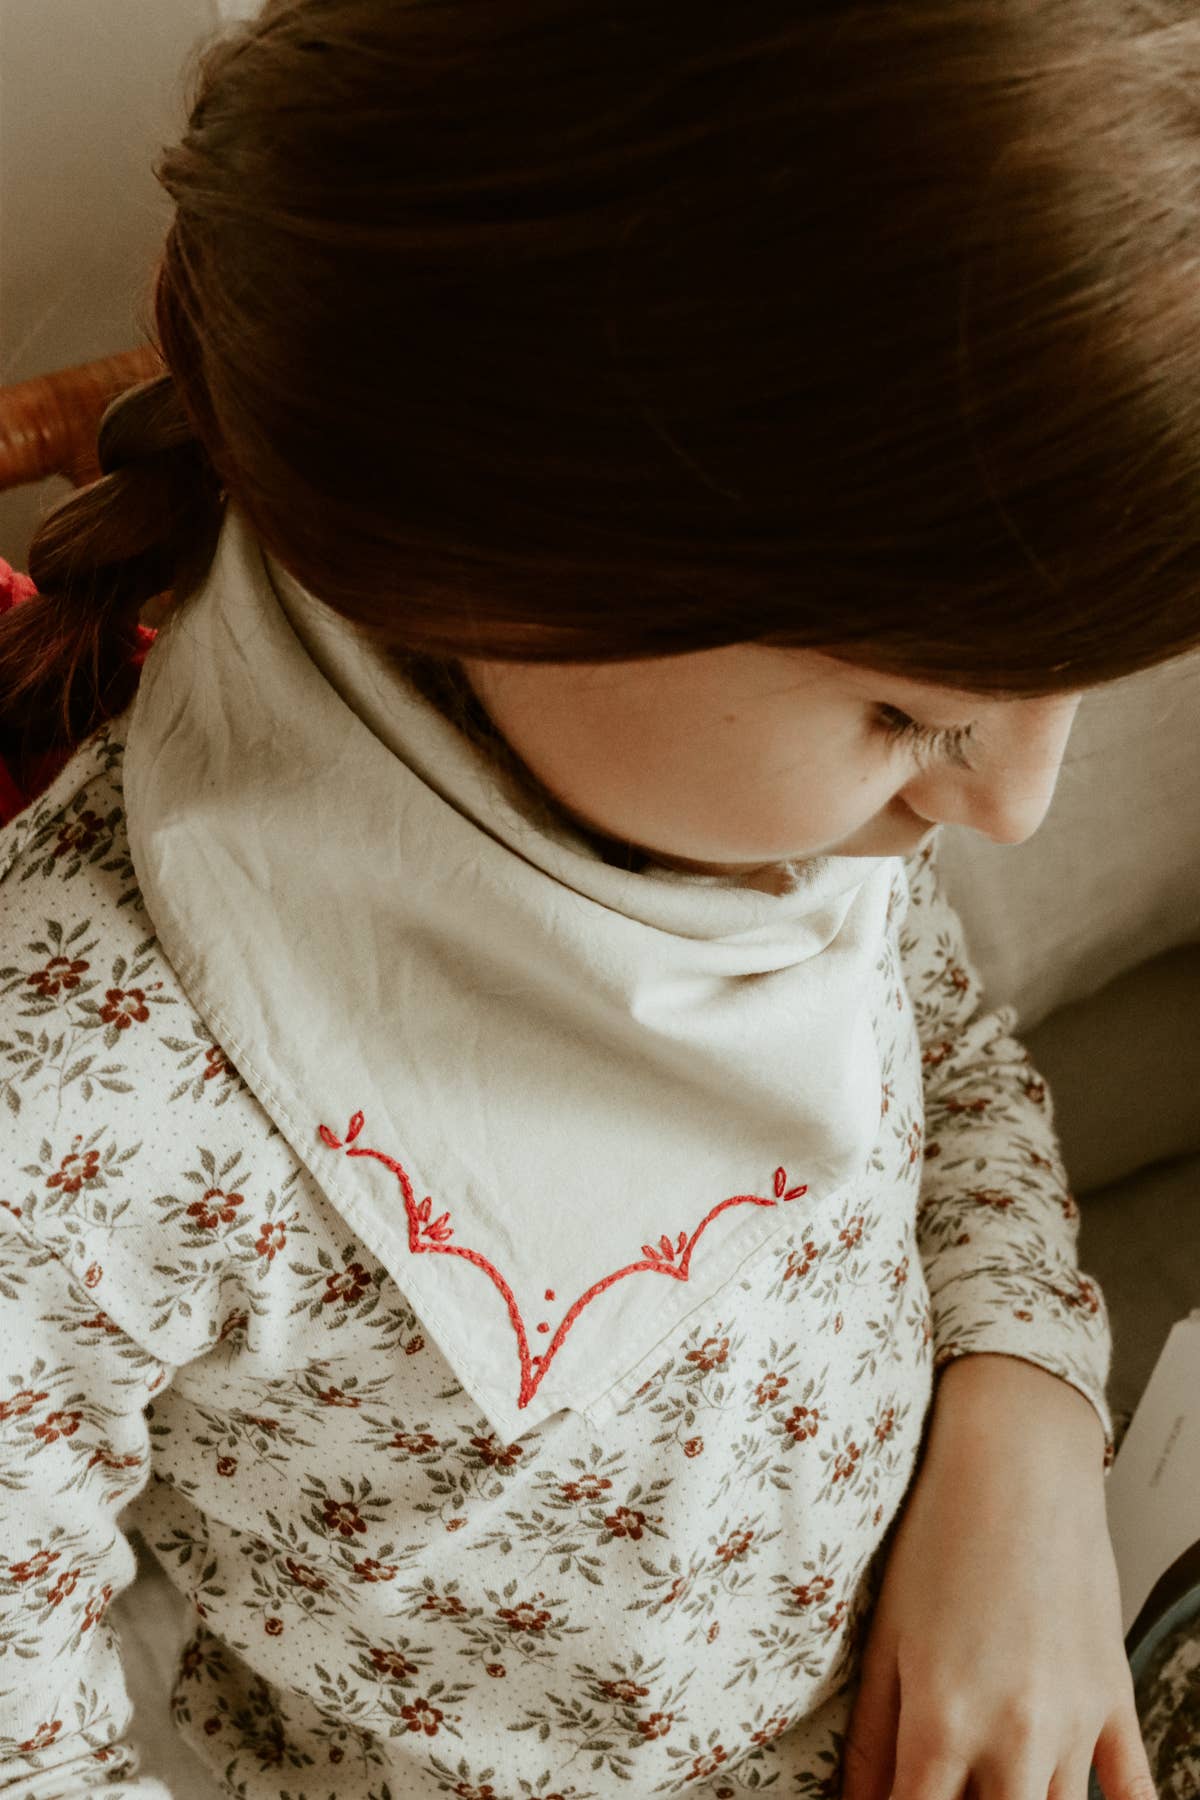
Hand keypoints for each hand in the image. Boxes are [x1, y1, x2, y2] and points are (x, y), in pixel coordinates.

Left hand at [841, 1354, 1156, 1799]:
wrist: (1016, 1466)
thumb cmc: (941, 1537)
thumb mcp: (886, 1637)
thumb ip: (872, 1740)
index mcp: (942, 1721)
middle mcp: (1012, 1736)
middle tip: (953, 1791)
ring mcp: (1072, 1723)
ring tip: (997, 1783)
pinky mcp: (1113, 1700)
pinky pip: (1133, 1792)